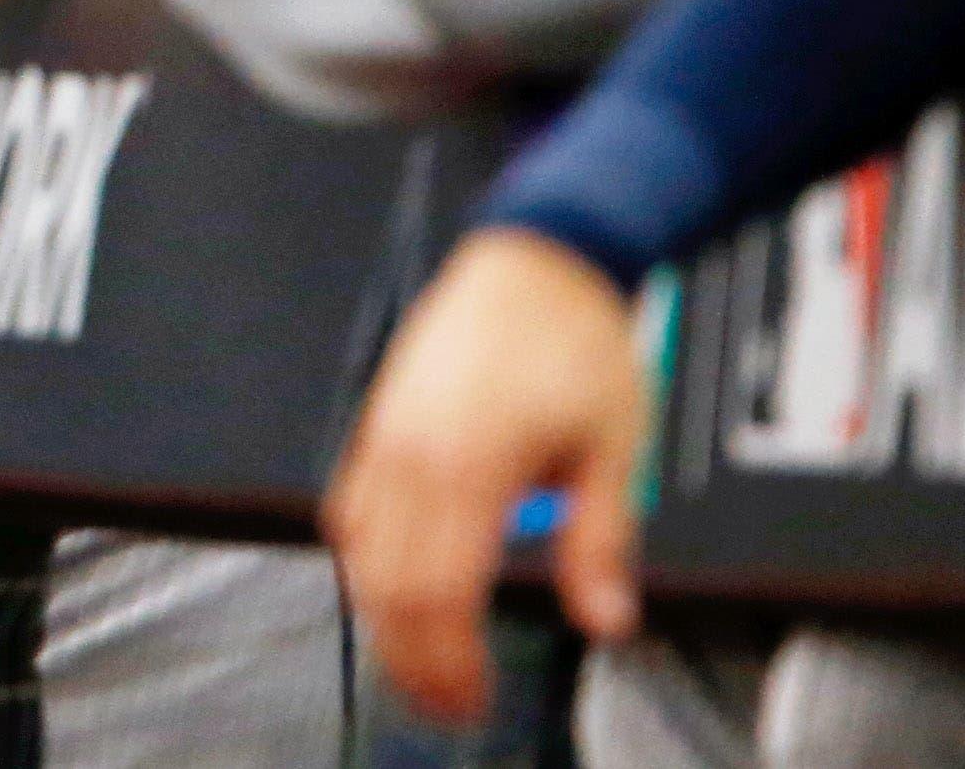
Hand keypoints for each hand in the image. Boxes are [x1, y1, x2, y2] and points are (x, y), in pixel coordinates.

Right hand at [325, 228, 645, 724]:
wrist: (537, 260)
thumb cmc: (577, 342)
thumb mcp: (614, 449)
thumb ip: (602, 543)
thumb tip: (606, 619)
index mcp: (469, 463)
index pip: (440, 593)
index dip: (450, 661)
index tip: (474, 699)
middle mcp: (411, 452)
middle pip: (388, 586)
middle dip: (412, 659)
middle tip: (448, 704)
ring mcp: (384, 433)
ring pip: (358, 553)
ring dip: (383, 618)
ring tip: (421, 662)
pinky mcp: (378, 420)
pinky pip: (350, 507)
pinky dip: (365, 561)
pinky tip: (393, 588)